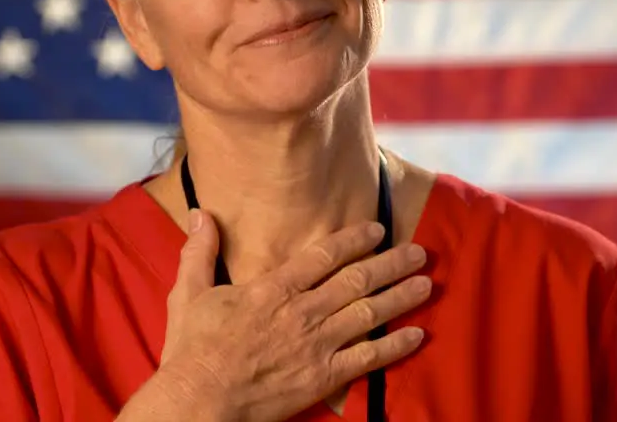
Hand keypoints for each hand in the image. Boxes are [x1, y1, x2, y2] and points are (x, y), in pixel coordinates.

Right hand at [156, 210, 431, 421]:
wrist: (199, 402)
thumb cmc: (192, 351)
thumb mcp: (189, 293)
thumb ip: (199, 252)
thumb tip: (199, 214)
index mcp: (272, 289)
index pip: (323, 255)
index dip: (354, 240)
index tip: (377, 229)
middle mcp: (302, 312)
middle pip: (357, 281)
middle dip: (392, 264)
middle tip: (419, 252)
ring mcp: (316, 346)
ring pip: (369, 314)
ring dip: (401, 297)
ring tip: (427, 284)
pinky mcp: (322, 378)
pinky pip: (368, 359)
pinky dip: (395, 346)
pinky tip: (417, 335)